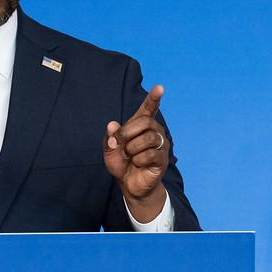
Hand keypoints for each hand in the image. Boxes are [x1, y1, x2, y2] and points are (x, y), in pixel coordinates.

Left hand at [103, 84, 169, 222]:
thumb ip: (110, 136)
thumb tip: (112, 124)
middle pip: (146, 122)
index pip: (149, 108)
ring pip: (148, 138)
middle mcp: (154, 132)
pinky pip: (150, 154)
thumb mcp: (109, 149)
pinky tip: (137, 163)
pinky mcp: (162, 159)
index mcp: (141, 126)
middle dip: (127, 132)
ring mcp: (160, 145)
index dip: (153, 98)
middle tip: (118, 143)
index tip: (159, 88)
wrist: (129, 184)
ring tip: (128, 156)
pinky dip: (138, 160)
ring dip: (132, 148)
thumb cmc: (121, 163)